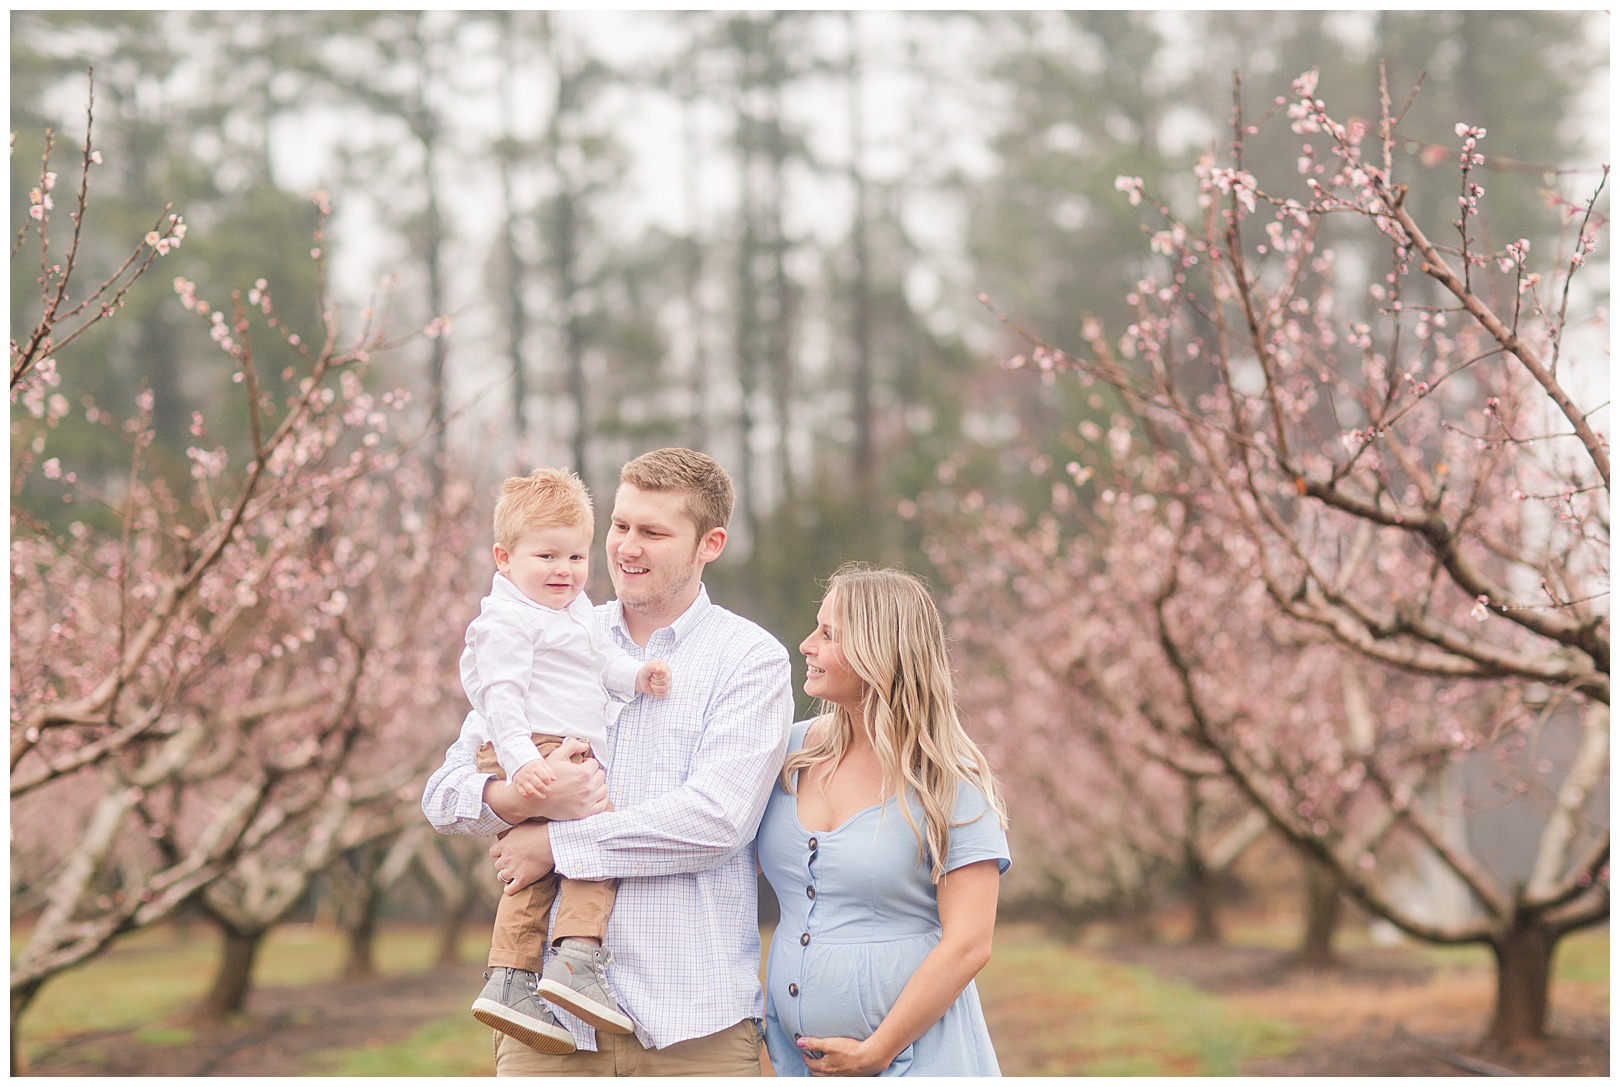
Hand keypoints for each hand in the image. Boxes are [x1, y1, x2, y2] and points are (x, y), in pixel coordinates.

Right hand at [481, 738, 605, 823]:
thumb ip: (572, 745)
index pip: (595, 764)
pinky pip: (602, 805)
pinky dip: (601, 799)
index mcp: (583, 773)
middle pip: (601, 776)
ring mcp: (587, 801)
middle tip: (584, 776)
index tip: (581, 767)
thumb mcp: (557, 756)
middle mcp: (588, 787)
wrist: (538, 799)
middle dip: (593, 774)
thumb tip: (586, 744)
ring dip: (597, 786)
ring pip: (603, 789)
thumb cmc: (547, 777)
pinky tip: (595, 795)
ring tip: (588, 785)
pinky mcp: (585, 812)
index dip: (588, 764)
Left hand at [490, 821, 553, 894]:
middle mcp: (506, 858)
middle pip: (497, 866)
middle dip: (504, 864)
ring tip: (515, 873)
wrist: (553, 842)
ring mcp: (513, 870)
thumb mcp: (522, 825)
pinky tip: (515, 885)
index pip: (493, 852)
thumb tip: (506, 829)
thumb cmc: (540, 831)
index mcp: (504, 845)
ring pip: (502, 877)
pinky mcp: (522, 880)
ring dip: (507, 876)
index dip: (500, 853)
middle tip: (513, 863)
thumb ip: (511, 831)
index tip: (507, 852)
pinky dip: (510, 889)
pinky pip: (509, 890)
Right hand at [510, 757, 555, 799]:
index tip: (549, 783)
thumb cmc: (535, 766)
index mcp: (535, 767)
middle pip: (538, 784)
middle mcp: (528, 773)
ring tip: (543, 796)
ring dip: (539, 795)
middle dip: (545, 790)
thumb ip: (549, 771)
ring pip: (531, 790)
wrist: (519, 763)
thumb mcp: (543, 765)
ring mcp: (522, 779)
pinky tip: (534, 796)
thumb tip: (554, 779)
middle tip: (548, 790)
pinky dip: (529, 796)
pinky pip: (523, 793)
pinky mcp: (518, 785)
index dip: (549, 782)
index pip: (544, 777)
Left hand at [638, 660, 671, 697]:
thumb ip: (652, 666)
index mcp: (665, 667)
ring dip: (654, 687)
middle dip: (654, 681)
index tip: (652, 673)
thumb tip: (659, 669)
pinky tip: (654, 688)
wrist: (642, 680)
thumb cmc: (645, 672)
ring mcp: (668, 683)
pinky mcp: (666, 690)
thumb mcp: (647, 668)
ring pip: (664, 688)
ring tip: (652, 683)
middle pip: (664, 681)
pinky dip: (656, 692)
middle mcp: (668, 675)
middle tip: (651, 678)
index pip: (664, 673)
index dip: (656, 675)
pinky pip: (664, 694)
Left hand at [795, 1035, 890, 1075]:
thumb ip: (814, 1043)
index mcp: (825, 1067)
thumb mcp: (829, 1044)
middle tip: (810, 1059)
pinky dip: (830, 1075)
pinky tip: (835, 1070)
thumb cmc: (850, 1051)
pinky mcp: (848, 1077)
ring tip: (820, 1066)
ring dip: (820, 1072)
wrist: (869, 1058)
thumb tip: (799, 1042)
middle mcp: (831, 1075)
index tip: (805, 1052)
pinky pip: (835, 1078)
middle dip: (811, 1066)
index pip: (810, 1064)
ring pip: (825, 1078)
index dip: (806, 1057)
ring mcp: (839, 1077)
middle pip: (816, 1073)